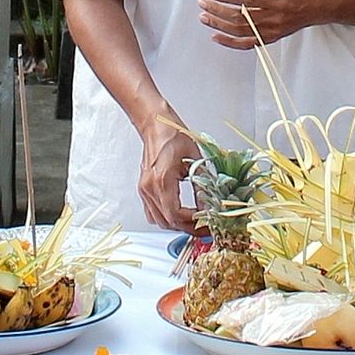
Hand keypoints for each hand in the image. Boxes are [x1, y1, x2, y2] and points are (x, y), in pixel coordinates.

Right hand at [137, 112, 200, 228]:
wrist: (156, 126)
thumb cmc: (173, 136)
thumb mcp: (195, 160)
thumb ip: (202, 185)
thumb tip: (210, 205)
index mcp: (162, 179)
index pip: (175, 214)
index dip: (192, 223)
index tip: (206, 223)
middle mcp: (149, 187)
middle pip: (167, 221)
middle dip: (187, 227)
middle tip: (204, 228)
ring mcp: (144, 190)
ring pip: (159, 220)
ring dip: (177, 225)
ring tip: (194, 223)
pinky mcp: (144, 189)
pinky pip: (153, 213)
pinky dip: (166, 218)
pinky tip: (180, 215)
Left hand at [200, 0, 324, 50]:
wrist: (320, 6)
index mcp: (277, 0)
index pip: (246, 0)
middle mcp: (274, 18)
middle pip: (240, 17)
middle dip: (218, 11)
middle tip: (203, 3)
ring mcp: (272, 31)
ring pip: (240, 32)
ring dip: (219, 25)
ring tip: (204, 17)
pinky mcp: (271, 38)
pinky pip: (247, 44)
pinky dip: (230, 42)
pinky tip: (216, 36)